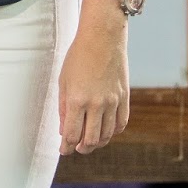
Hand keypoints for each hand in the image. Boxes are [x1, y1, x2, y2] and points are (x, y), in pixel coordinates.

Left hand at [57, 0, 129, 153]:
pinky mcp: (124, 97)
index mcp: (78, 100)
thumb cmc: (78, 56)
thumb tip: (64, 131)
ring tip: (90, 142)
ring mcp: (113, 101)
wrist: (103, 37)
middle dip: (82, 148)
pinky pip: (121, 123)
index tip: (63, 150)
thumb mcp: (64, 81)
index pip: (72, 135)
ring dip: (97, 142)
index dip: (66, 147)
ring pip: (107, 135)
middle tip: (76, 148)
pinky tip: (106, 131)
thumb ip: (64, 108)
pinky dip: (114, 132)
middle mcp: (97, 104)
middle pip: (91, 140)